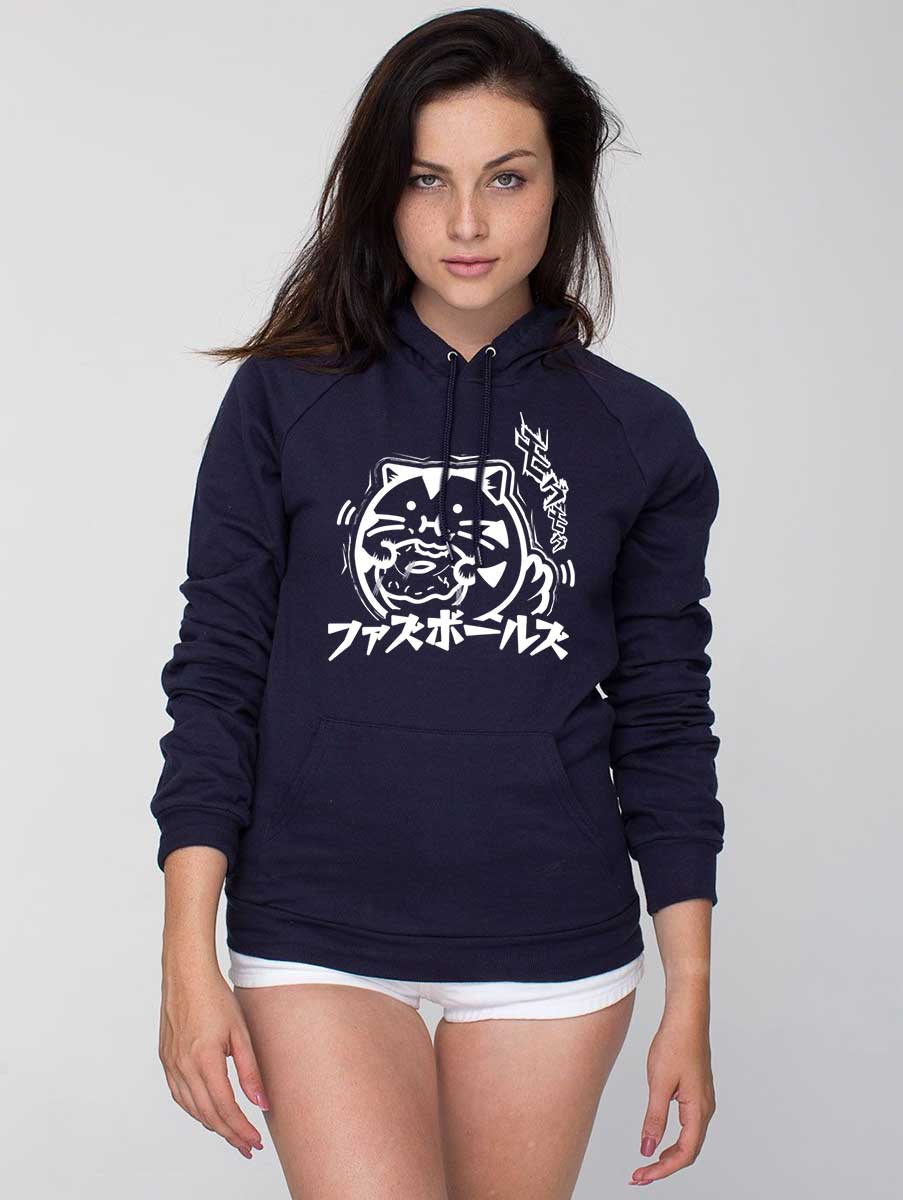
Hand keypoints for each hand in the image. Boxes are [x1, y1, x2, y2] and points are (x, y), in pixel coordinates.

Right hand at [158, 961, 270, 1158]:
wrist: (186, 976)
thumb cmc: (215, 998)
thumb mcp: (240, 1033)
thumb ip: (250, 1071)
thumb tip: (262, 1104)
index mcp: (204, 1060)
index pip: (225, 1108)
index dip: (240, 1129)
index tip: (254, 1142)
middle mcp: (183, 1067)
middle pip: (208, 1115)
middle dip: (229, 1134)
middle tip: (246, 1147)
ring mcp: (171, 1065)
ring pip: (192, 1109)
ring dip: (212, 1125)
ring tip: (231, 1134)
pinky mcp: (166, 1060)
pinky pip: (179, 1096)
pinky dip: (195, 1109)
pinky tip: (208, 1112)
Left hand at [629, 1007, 716, 1184]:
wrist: (686, 1016)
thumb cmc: (675, 1043)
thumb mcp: (659, 1084)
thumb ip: (654, 1119)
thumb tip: (647, 1149)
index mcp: (699, 1109)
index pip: (684, 1153)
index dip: (662, 1170)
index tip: (641, 1177)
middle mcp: (705, 1108)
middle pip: (689, 1151)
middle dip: (664, 1167)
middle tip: (639, 1176)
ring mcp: (702, 1100)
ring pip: (689, 1139)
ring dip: (669, 1155)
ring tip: (646, 1164)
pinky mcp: (696, 1092)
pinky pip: (688, 1126)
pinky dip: (673, 1139)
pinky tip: (658, 1139)